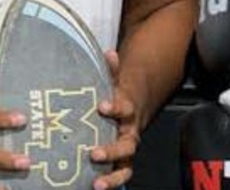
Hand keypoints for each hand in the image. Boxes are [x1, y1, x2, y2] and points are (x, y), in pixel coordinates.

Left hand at [90, 50, 141, 189]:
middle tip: (94, 153)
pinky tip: (96, 187)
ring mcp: (127, 149)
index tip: (102, 106)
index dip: (115, 107)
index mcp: (127, 110)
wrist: (136, 107)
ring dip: (112, 174)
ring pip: (125, 165)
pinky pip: (121, 175)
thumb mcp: (114, 81)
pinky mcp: (122, 162)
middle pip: (127, 144)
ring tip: (97, 183)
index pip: (124, 107)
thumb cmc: (117, 94)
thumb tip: (109, 53)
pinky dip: (112, 182)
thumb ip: (111, 70)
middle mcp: (129, 131)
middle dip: (111, 150)